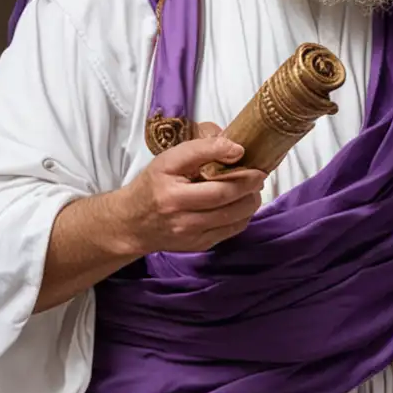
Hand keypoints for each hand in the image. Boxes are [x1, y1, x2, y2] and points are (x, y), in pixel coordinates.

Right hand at [106, 121, 264, 254]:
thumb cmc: (153, 186)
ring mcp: (190, 231)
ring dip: (251, 200)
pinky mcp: (199, 244)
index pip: (203, 169)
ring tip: (254, 189)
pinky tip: (243, 204)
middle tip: (259, 174)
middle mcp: (178, 211)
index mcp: (169, 187)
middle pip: (225, 196)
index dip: (229, 159)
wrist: (132, 224)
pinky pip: (231, 230)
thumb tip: (235, 147)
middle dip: (249, 183)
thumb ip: (200, 149)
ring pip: (233, 216)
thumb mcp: (168, 161)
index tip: (242, 151)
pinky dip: (243, 215)